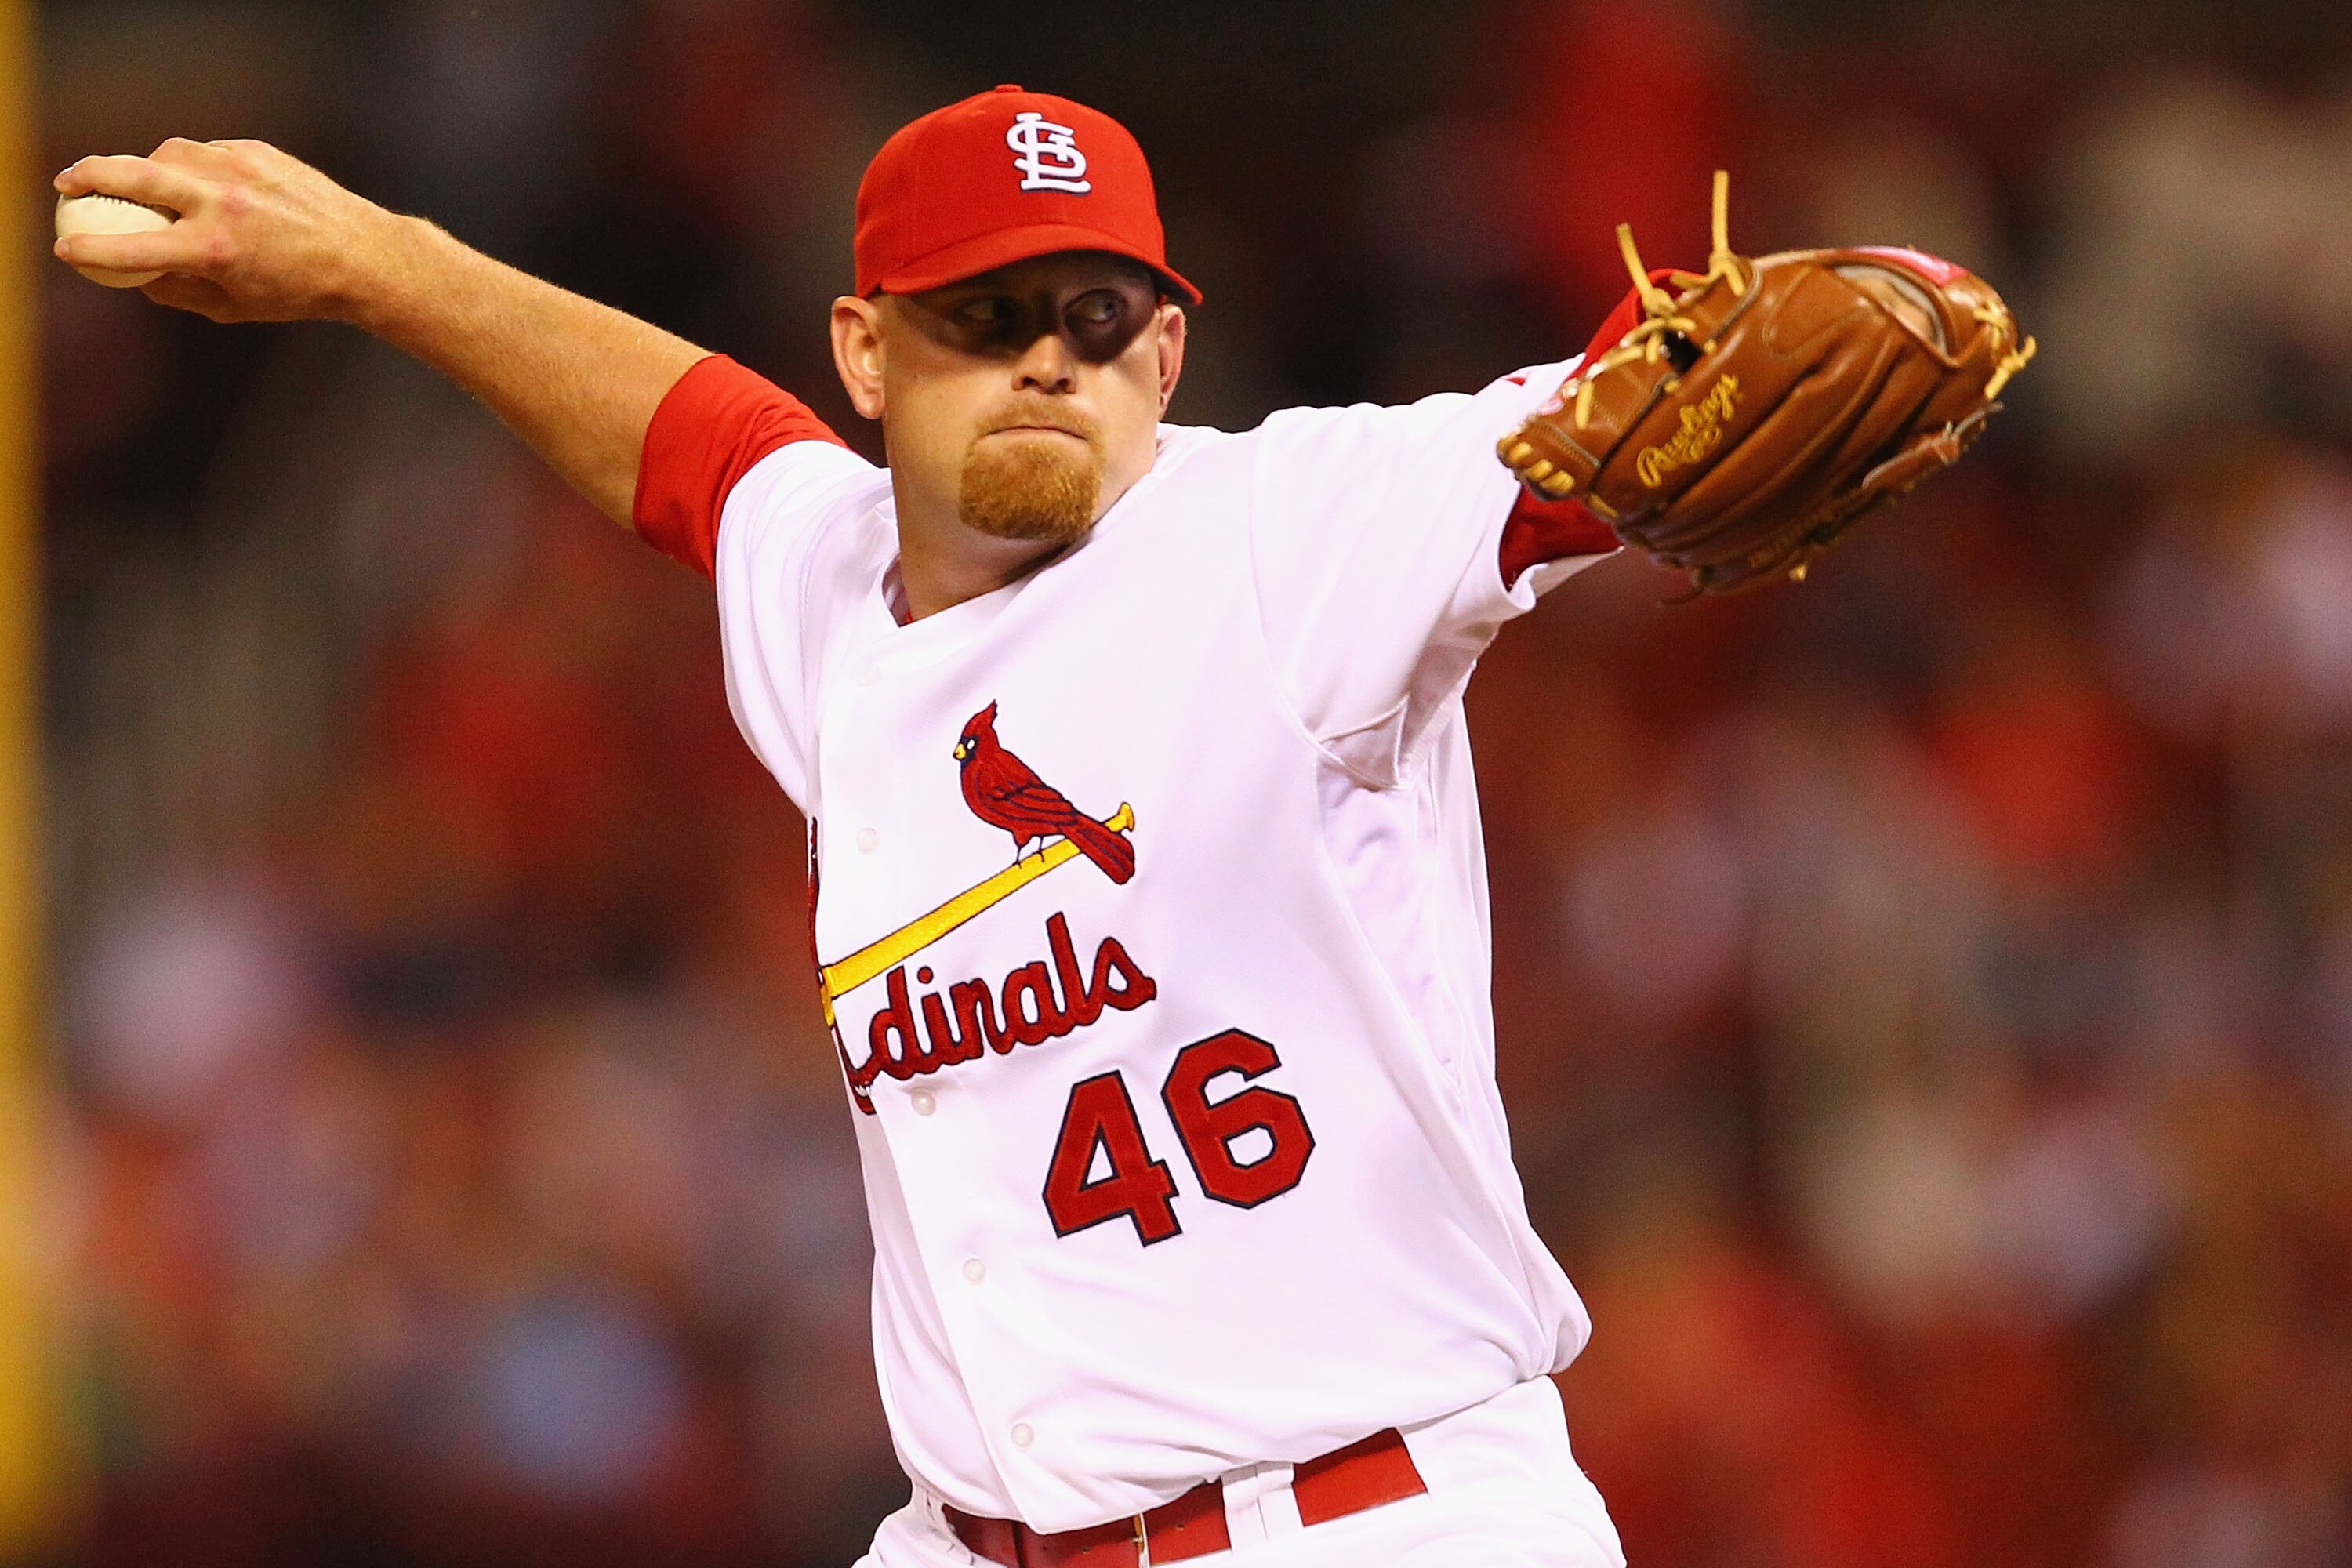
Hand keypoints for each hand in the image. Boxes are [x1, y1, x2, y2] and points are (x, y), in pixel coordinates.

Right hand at [54, 138, 418, 325]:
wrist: (363, 256)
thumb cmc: (298, 292)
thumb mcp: (235, 308)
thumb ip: (178, 291)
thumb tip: (135, 274)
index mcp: (213, 250)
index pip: (130, 246)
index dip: (88, 249)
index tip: (66, 248)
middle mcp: (221, 203)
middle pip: (131, 175)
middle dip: (88, 176)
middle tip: (67, 183)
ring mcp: (238, 170)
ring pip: (167, 154)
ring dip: (145, 168)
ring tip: (141, 186)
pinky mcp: (256, 151)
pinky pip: (205, 151)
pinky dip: (192, 166)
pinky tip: (199, 184)